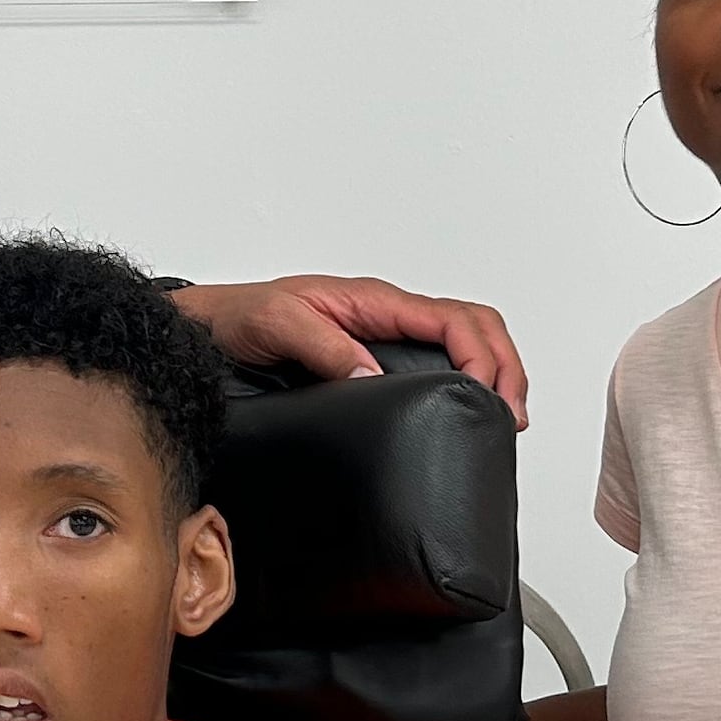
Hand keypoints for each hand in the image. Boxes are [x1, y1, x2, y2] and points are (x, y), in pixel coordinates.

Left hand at [170, 276, 528, 428]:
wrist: (207, 330)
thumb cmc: (238, 316)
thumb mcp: (278, 323)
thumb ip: (323, 347)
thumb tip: (371, 377)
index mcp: (374, 302)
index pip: (455, 319)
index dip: (485, 357)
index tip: (492, 397)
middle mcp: (386, 318)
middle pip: (474, 328)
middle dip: (505, 366)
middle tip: (513, 416)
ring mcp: (382, 340)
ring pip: (461, 345)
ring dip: (492, 374)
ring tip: (501, 418)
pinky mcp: (372, 362)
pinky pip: (434, 366)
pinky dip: (463, 385)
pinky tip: (462, 416)